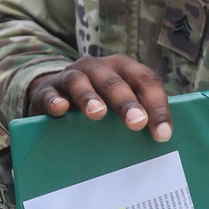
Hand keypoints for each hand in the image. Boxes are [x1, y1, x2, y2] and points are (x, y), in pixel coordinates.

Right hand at [28, 54, 171, 141]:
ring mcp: (69, 77)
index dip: (156, 105)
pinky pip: (50, 94)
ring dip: (90, 97)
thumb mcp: (118, 104)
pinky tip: (61, 109)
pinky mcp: (46, 91)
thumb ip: (137, 114)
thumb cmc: (97, 103)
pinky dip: (55, 100)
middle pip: (114, 81)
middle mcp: (97, 67)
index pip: (145, 80)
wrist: (53, 96)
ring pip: (80, 82)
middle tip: (137, 123)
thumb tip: (161, 141)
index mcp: (122, 68)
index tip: (162, 134)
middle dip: (127, 101)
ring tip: (98, 114)